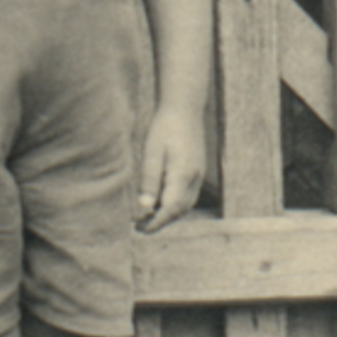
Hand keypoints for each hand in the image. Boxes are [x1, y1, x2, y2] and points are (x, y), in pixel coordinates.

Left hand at [136, 103, 204, 231]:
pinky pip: (187, 196)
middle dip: (160, 222)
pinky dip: (175, 205)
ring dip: (168, 215)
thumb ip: (149, 180)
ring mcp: (198, 175)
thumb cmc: (164, 127)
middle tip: (139, 227)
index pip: (170, 209)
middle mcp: (194, 179)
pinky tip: (160, 202)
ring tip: (148, 218)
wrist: (184, 108)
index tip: (139, 228)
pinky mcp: (197, 171)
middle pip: (179, 211)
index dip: (155, 222)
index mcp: (183, 175)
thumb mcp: (152, 152)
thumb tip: (144, 207)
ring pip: (185, 205)